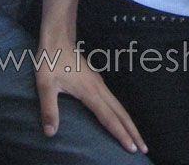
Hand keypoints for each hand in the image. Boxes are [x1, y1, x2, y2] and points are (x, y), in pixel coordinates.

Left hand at [35, 36, 146, 154]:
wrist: (58, 39)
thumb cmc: (50, 62)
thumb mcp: (45, 86)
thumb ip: (48, 109)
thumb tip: (50, 133)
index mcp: (89, 92)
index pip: (109, 117)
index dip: (120, 134)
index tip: (132, 148)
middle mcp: (99, 88)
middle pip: (121, 112)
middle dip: (133, 131)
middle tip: (144, 148)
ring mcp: (99, 84)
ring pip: (119, 106)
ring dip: (129, 122)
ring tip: (137, 138)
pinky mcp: (97, 81)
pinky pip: (114, 101)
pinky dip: (122, 114)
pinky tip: (121, 118)